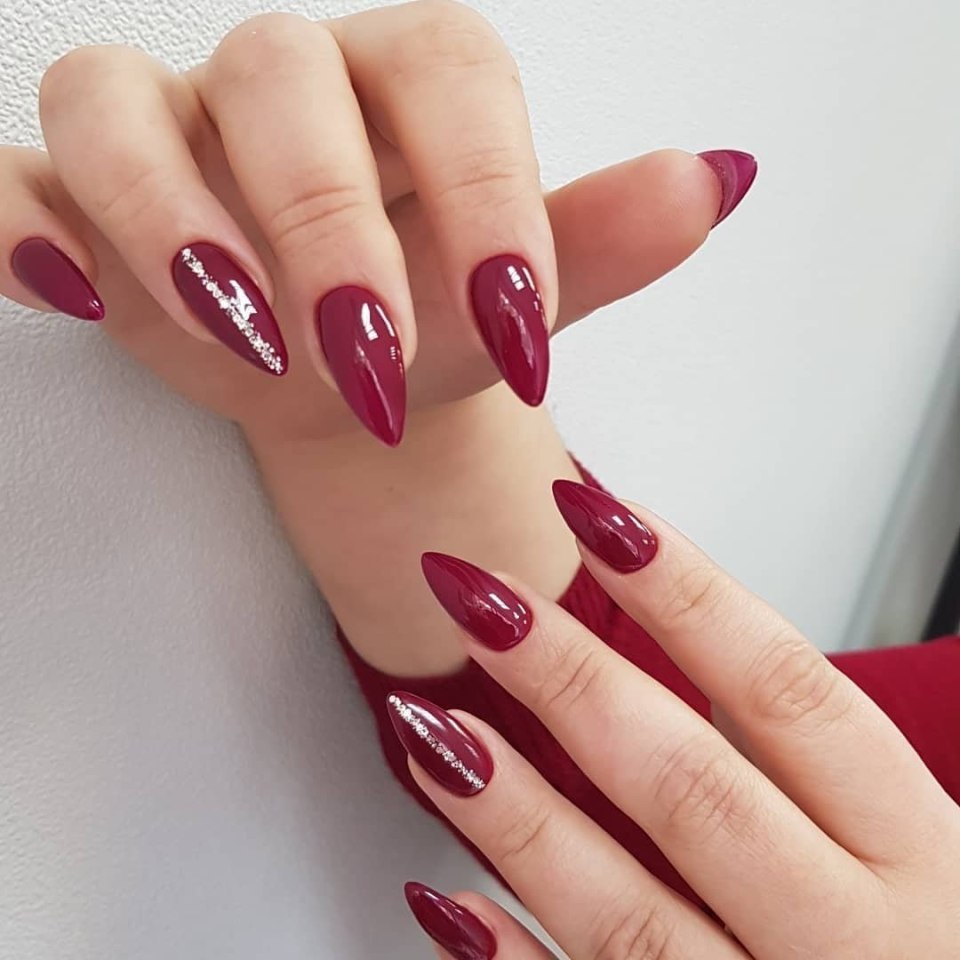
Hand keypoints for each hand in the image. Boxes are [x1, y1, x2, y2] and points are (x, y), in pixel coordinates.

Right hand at [0, 0, 745, 446]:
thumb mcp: (517, 300)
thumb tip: (718, 180)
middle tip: (364, 352)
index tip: (517, 317)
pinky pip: (16, 179)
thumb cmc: (432, 325)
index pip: (447, 73)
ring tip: (232, 329)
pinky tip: (59, 286)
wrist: (345, 372)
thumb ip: (603, 240)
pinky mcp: (80, 198)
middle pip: (280, 84)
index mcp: (405, 83)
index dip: (485, 185)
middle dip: (321, 223)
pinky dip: (17, 222)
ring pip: (115, 103)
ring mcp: (170, 132)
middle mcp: (282, 85)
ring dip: (165, 217)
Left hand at [390, 481, 959, 957]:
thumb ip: (810, 759)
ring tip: (431, 729)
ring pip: (629, 917)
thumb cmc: (927, 946)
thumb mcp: (911, 843)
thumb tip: (680, 628)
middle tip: (482, 602)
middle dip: (574, 682)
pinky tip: (449, 901)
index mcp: (916, 852)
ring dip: (518, 816)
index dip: (687, 593)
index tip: (594, 517)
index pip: (787, 691)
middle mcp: (855, 941)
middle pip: (693, 788)